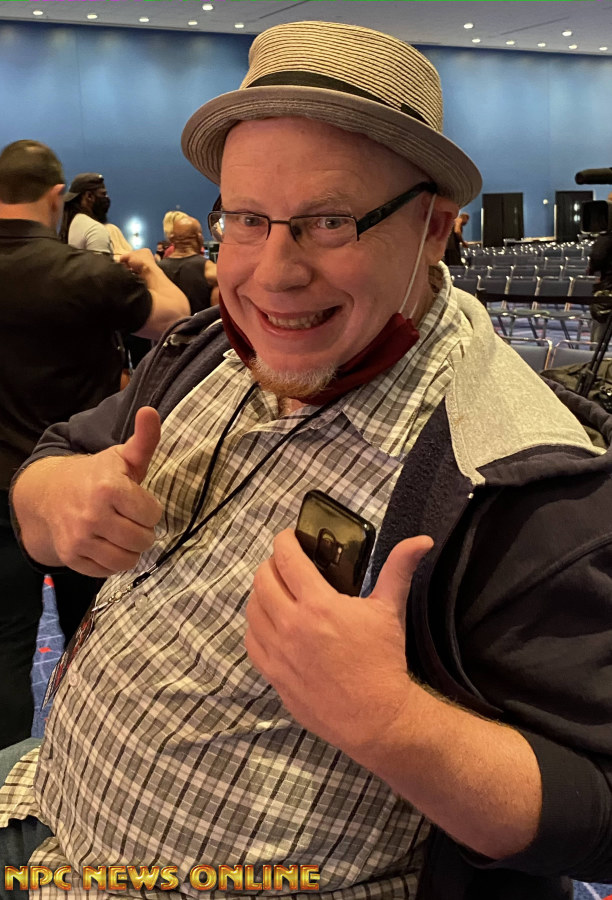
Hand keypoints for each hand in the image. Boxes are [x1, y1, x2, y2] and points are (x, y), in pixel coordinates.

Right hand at [38, 407, 162, 576]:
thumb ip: (144, 439)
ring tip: (122, 533)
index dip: (149, 509)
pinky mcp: (71, 556)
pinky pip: (107, 571)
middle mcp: (92, 515)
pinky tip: (106, 543)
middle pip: (142, 540)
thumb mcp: (123, 456)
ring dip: (130, 549)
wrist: (52, 492)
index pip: (152, 515)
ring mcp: (79, 538)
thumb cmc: (97, 475)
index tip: (137, 501)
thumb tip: (151, 412)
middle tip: (131, 519)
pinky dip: (111, 561)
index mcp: (109, 488)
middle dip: (142, 530)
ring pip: (127, 560)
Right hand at [119, 248, 156, 275]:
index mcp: (144, 250)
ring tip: (129, 270)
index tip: (124, 260)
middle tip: (126, 265)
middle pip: (134, 259)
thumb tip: (120, 259)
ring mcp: (148, 264)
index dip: (128, 256)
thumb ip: (123, 256)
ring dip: (132, 268)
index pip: (133, 252)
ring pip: (136, 266)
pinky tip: (133, 273)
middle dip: (129, 263)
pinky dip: (135, 272)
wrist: (148, 272)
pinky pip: (139, 271)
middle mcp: (147, 257)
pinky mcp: (147, 271)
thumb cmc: (140, 261)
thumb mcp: (129, 256)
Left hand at [245, 529, 432, 757]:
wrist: (376, 717)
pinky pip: (250, 641)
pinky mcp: (273, 675)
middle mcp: (291, 626)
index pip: (287, 559)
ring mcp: (278, 653)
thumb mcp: (390, 610)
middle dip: (271, 564)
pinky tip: (271, 623)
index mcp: (318, 605)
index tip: (291, 538)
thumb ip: (399, 568)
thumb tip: (421, 540)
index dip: (285, 541)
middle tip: (286, 565)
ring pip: (252, 609)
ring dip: (261, 594)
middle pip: (262, 580)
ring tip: (277, 591)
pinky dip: (256, 626)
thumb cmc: (383, 661)